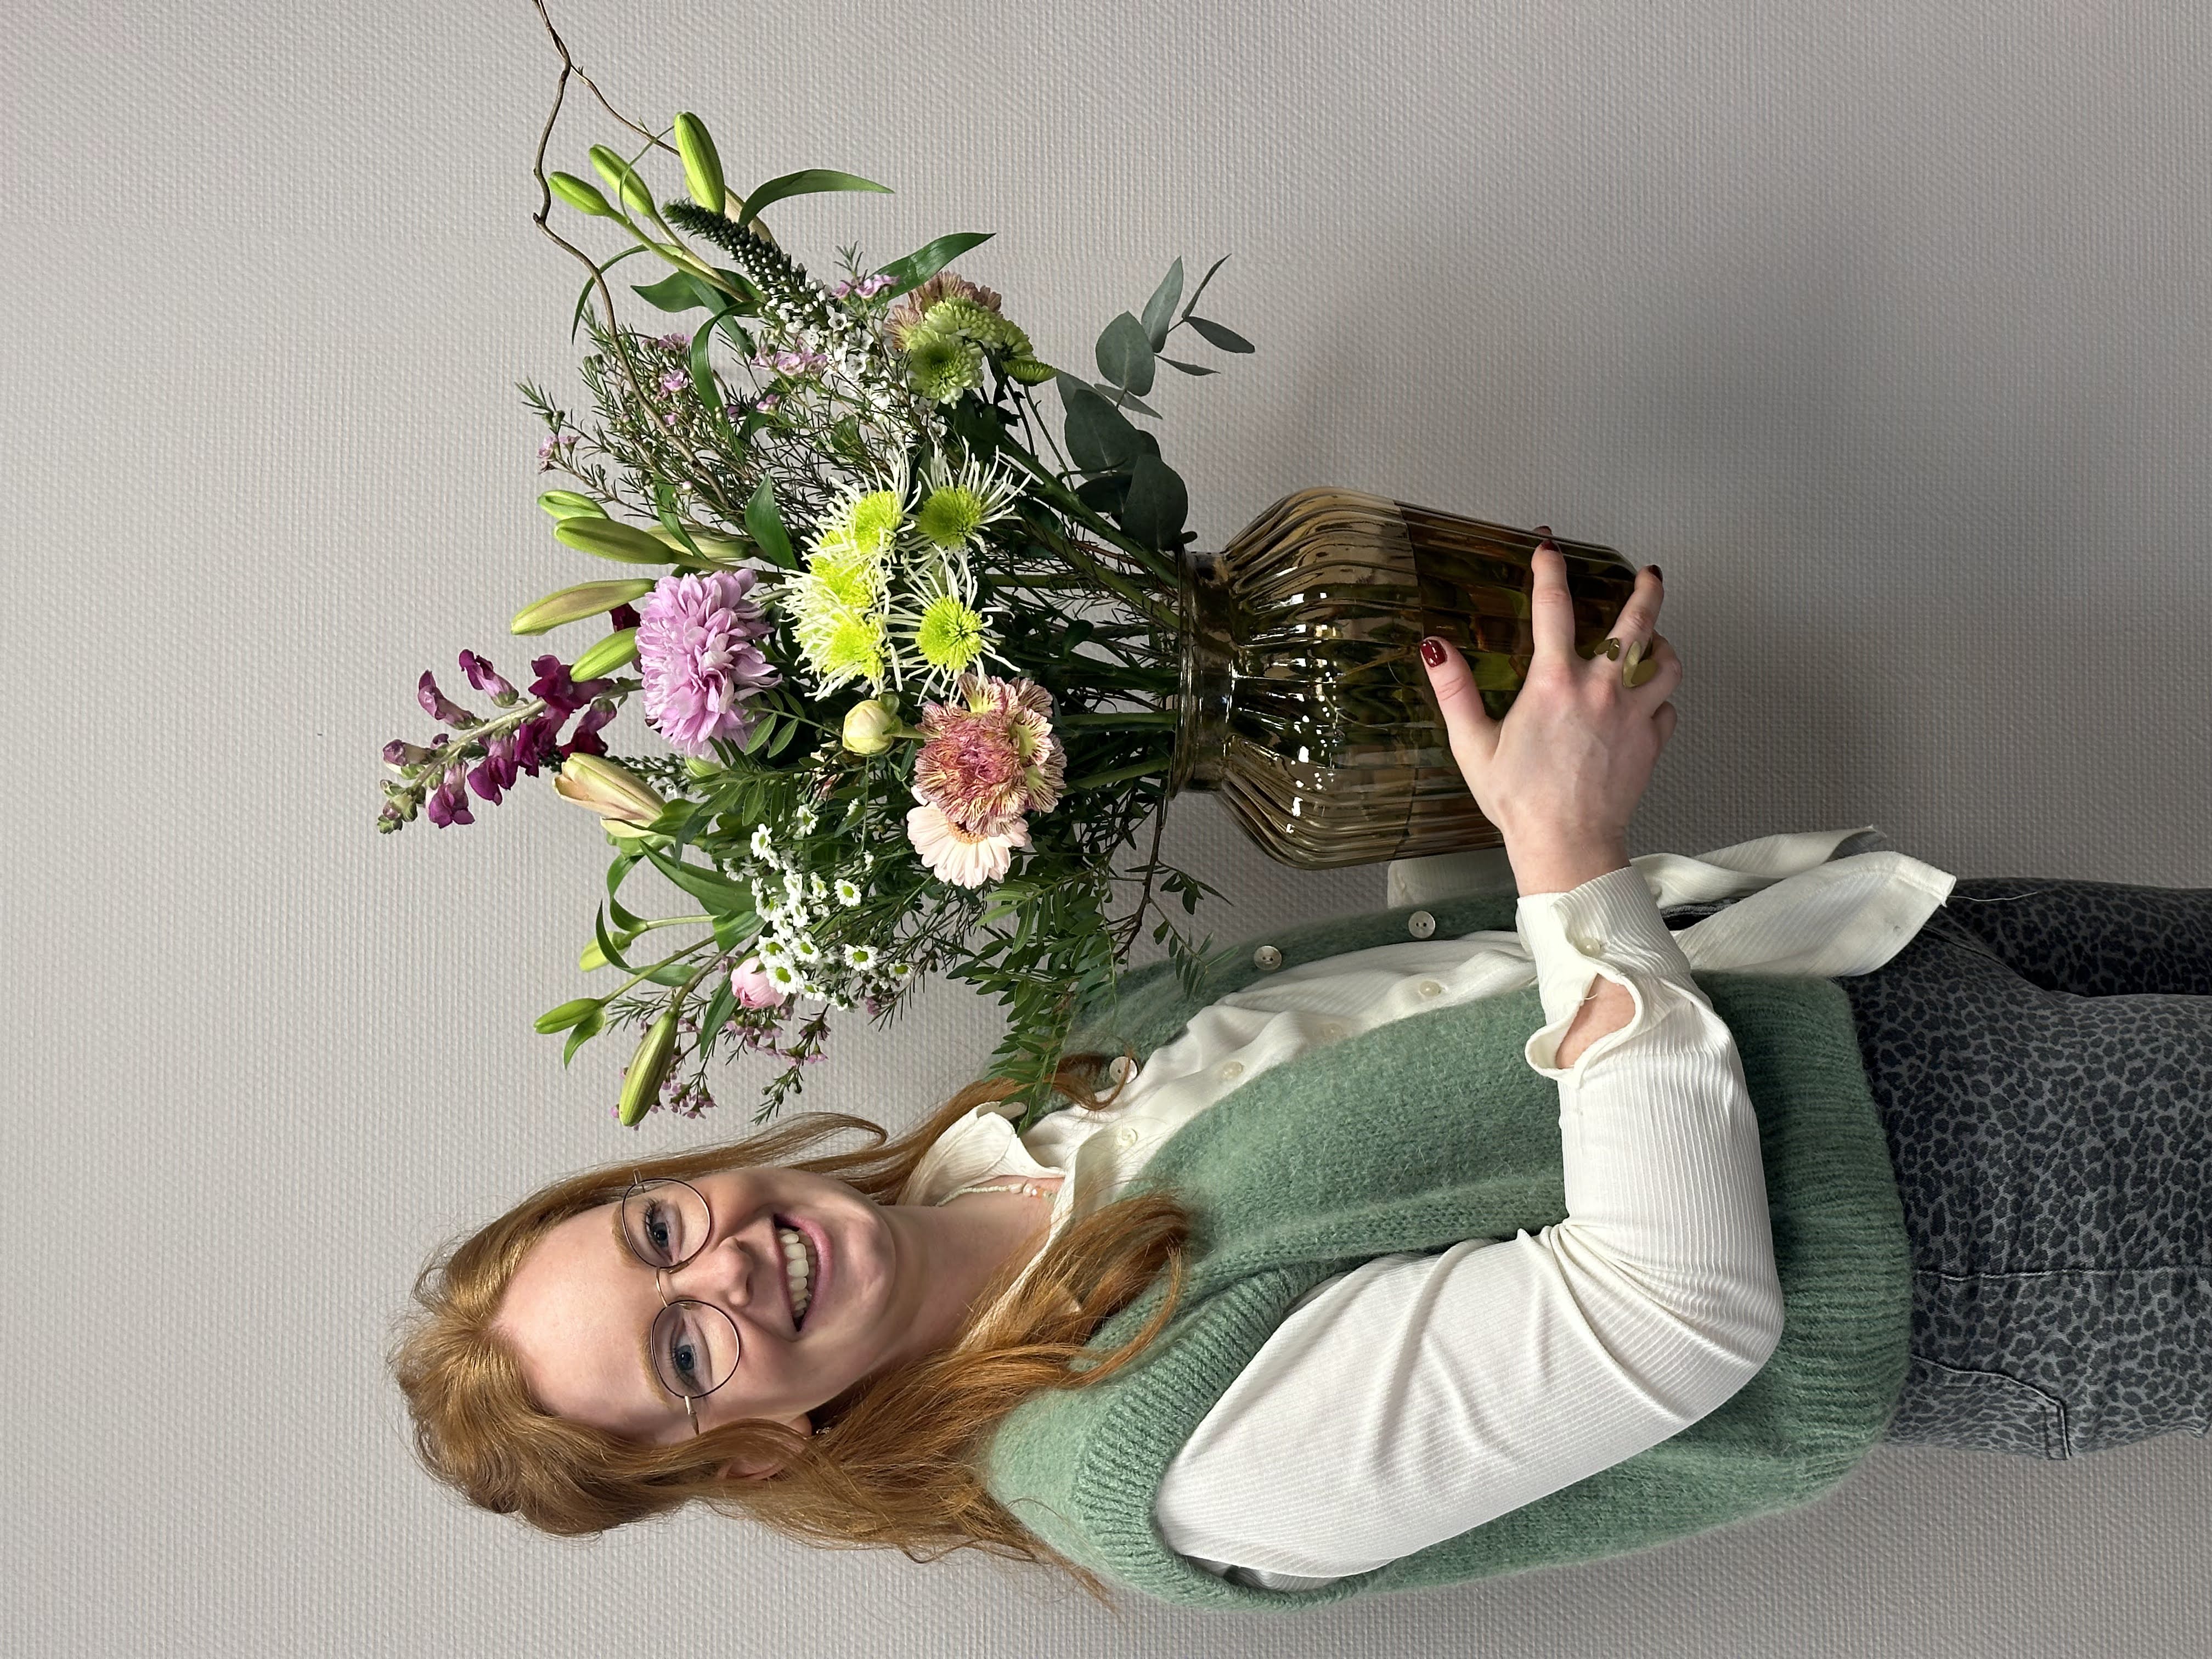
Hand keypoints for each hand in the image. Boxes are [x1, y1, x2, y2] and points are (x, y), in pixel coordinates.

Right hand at [1418, 541, 1681, 884]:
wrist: (1567, 844)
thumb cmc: (1519, 800)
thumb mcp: (1473, 744)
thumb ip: (1454, 690)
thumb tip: (1434, 647)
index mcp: (1553, 683)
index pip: (1553, 607)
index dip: (1549, 569)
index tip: (1548, 547)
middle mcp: (1600, 689)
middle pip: (1635, 622)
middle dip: (1643, 590)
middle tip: (1648, 574)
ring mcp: (1633, 714)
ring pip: (1665, 661)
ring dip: (1662, 643)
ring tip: (1657, 637)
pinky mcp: (1652, 742)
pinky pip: (1667, 707)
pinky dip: (1660, 698)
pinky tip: (1647, 701)